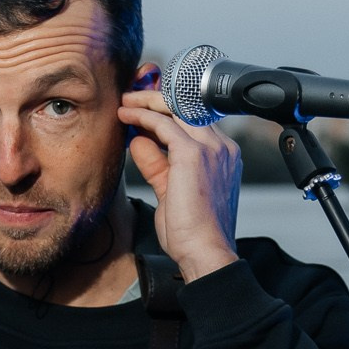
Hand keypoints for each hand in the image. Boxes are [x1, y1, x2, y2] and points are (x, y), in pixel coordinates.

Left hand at [119, 74, 240, 281]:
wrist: (205, 252)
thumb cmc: (192, 232)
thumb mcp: (171, 191)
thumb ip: (158, 164)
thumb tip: (139, 142)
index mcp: (223, 156)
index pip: (194, 120)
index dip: (168, 110)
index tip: (144, 108)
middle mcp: (221, 147)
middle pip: (187, 108)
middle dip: (155, 98)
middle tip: (131, 97)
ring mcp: (210, 149)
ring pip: (175, 110)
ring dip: (146, 102)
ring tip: (124, 103)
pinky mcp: (193, 155)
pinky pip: (163, 125)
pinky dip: (142, 117)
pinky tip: (126, 116)